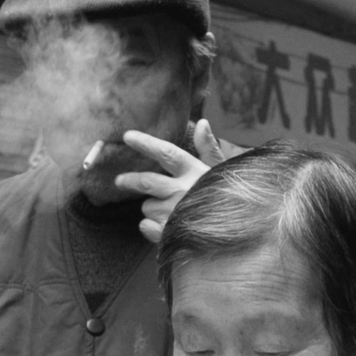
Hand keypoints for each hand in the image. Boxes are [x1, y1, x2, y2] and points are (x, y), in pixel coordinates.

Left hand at [113, 121, 231, 243]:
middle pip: (146, 181)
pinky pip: (145, 226)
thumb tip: (202, 122)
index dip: (145, 143)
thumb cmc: (230, 199)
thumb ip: (209, 148)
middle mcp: (181, 191)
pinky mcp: (168, 233)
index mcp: (193, 172)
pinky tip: (164, 226)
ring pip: (147, 206)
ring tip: (168, 211)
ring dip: (151, 207)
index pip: (165, 153)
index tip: (127, 136)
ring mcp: (173, 213)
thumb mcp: (223, 171)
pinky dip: (150, 226)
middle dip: (129, 180)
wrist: (236, 233)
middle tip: (119, 180)